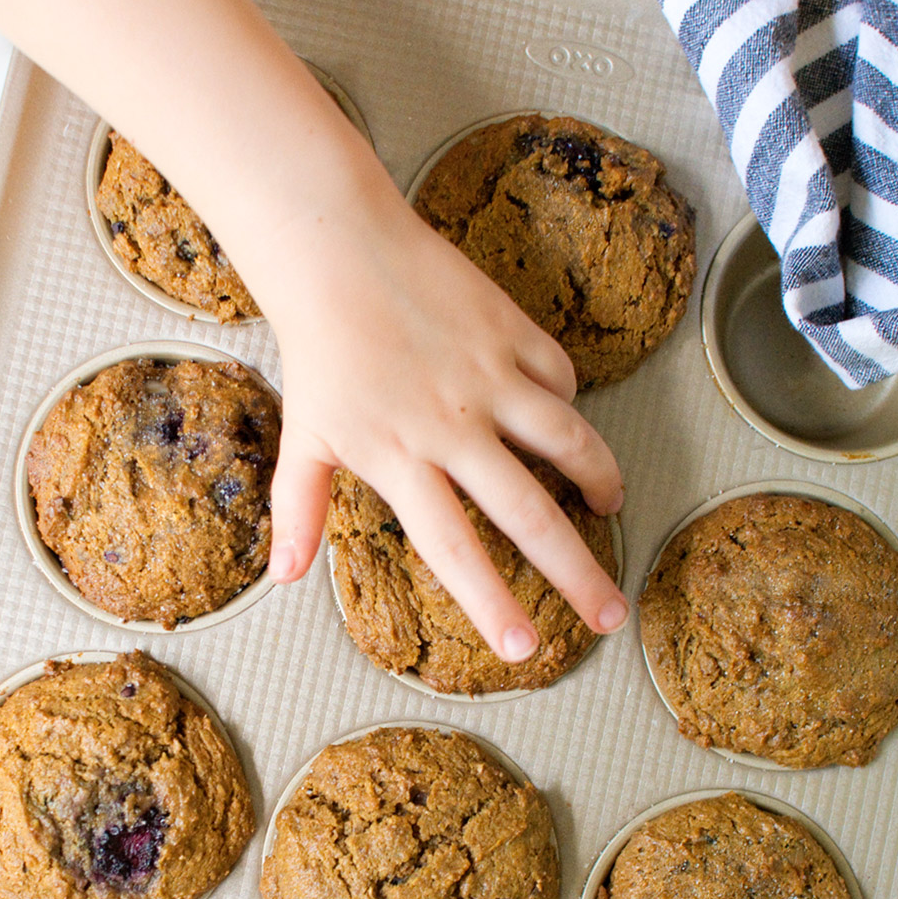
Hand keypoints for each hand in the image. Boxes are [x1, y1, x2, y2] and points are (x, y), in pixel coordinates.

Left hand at [251, 177, 627, 662]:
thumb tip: (285, 577)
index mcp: (399, 459)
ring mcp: (490, 376)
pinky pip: (560, 378)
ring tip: (612, 508)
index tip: (523, 648)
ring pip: (570, 440)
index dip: (492, 603)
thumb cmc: (317, 348)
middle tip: (611, 615)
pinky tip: (566, 423)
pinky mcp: (512, 331)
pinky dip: (569, 404)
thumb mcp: (302, 435)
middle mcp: (452, 425)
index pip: (455, 548)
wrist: (337, 249)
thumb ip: (298, 509)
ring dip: (600, 481)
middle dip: (578, 573)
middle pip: (530, 514)